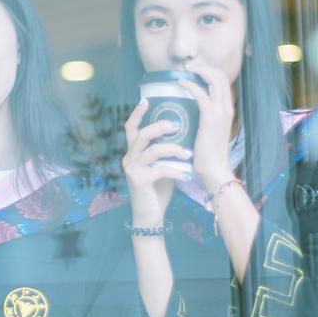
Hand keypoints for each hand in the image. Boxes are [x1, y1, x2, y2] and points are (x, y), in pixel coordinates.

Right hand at [122, 99, 189, 226]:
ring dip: (173, 149)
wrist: (150, 217)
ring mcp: (132, 170)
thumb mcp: (161, 165)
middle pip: (141, 134)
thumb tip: (182, 132)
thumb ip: (164, 151)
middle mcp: (129, 159)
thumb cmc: (157, 190)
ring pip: (152, 150)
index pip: (130, 128)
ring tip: (187, 153)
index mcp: (133, 153)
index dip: (137, 113)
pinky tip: (186, 175)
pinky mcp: (139, 181)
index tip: (147, 99)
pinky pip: (160, 169)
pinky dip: (175, 171)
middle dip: (160, 127)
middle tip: (177, 125)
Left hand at [178, 61, 235, 189]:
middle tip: (188, 66)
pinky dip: (190, 85)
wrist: (214, 170)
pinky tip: (180, 83)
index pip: (222, 82)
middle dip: (204, 67)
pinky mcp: (211, 118)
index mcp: (227, 110)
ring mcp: (221, 112)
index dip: (209, 72)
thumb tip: (189, 112)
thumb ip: (204, 120)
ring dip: (198, 71)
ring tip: (184, 70)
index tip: (194, 70)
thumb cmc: (208, 156)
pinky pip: (201, 94)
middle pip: (220, 76)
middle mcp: (227, 107)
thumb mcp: (208, 133)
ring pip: (214, 80)